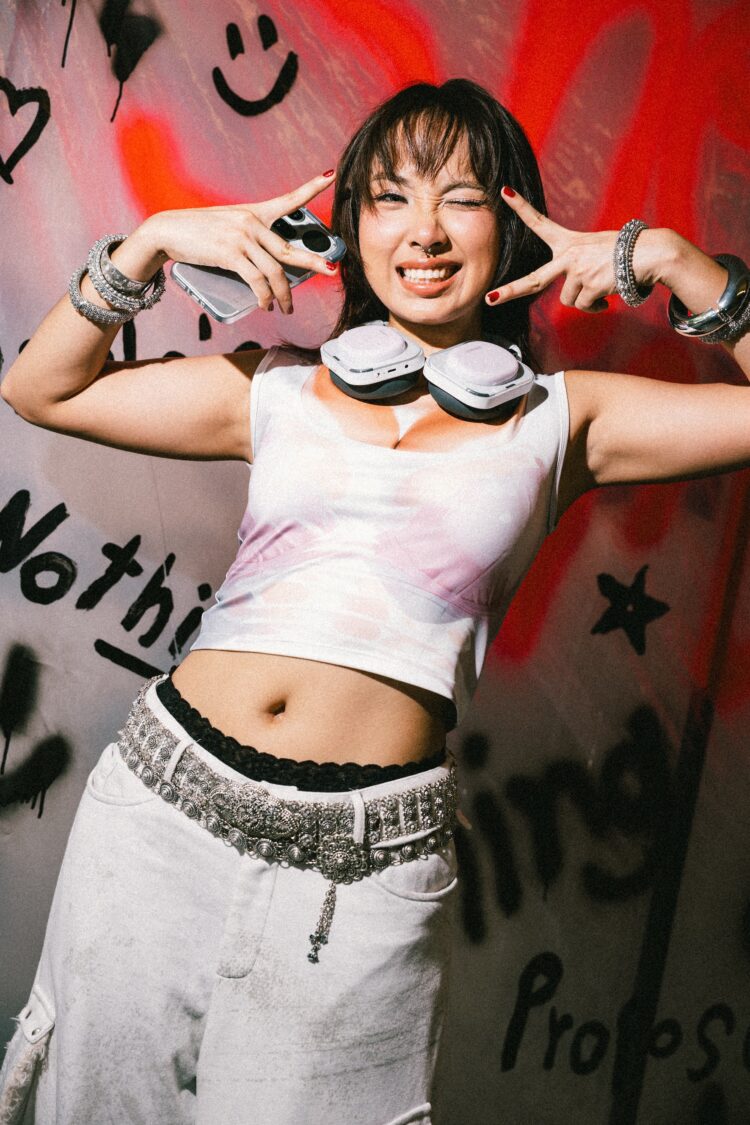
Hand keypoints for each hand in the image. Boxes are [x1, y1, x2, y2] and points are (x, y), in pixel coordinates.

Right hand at [133, 171, 337, 314]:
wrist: (169, 231)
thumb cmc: (199, 232)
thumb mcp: (229, 227)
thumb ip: (251, 239)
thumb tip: (271, 267)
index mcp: (254, 212)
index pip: (288, 199)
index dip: (311, 187)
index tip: (330, 174)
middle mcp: (252, 222)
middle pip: (290, 249)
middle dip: (313, 263)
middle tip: (330, 272)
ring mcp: (242, 238)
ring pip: (275, 272)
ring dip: (283, 295)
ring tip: (285, 308)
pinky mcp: (231, 254)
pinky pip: (257, 281)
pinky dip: (264, 297)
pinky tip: (266, 305)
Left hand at [484, 188, 627, 313]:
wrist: (651, 253)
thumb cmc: (627, 251)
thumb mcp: (595, 251)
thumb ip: (578, 268)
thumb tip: (578, 298)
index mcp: (569, 241)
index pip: (540, 223)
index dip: (521, 208)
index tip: (504, 191)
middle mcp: (569, 255)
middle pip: (533, 280)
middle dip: (510, 291)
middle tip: (490, 299)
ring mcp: (577, 271)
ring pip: (569, 301)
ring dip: (585, 300)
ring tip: (602, 286)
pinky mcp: (589, 286)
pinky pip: (585, 307)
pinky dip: (596, 306)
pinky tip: (608, 294)